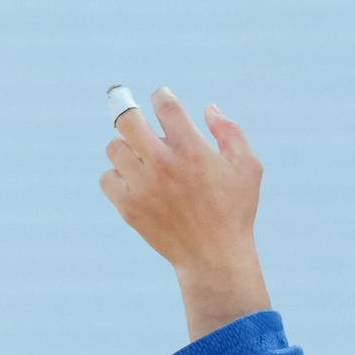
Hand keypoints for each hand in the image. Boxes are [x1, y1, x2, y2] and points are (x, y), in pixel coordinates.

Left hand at [99, 87, 261, 276]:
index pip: (164, 105)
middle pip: (127, 119)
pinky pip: (107, 178)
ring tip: (140, 155)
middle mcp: (164, 165)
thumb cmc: (234, 211)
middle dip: (129, 112)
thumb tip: (208, 109)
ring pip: (114, 147)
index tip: (162, 99)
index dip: (161, 95)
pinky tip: (134, 181)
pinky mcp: (130, 208)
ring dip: (126, 146)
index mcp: (192, 150)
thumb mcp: (248, 167)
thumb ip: (230, 132)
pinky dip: (117, 176)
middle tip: (138, 120)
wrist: (214, 258)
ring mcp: (143, 187)